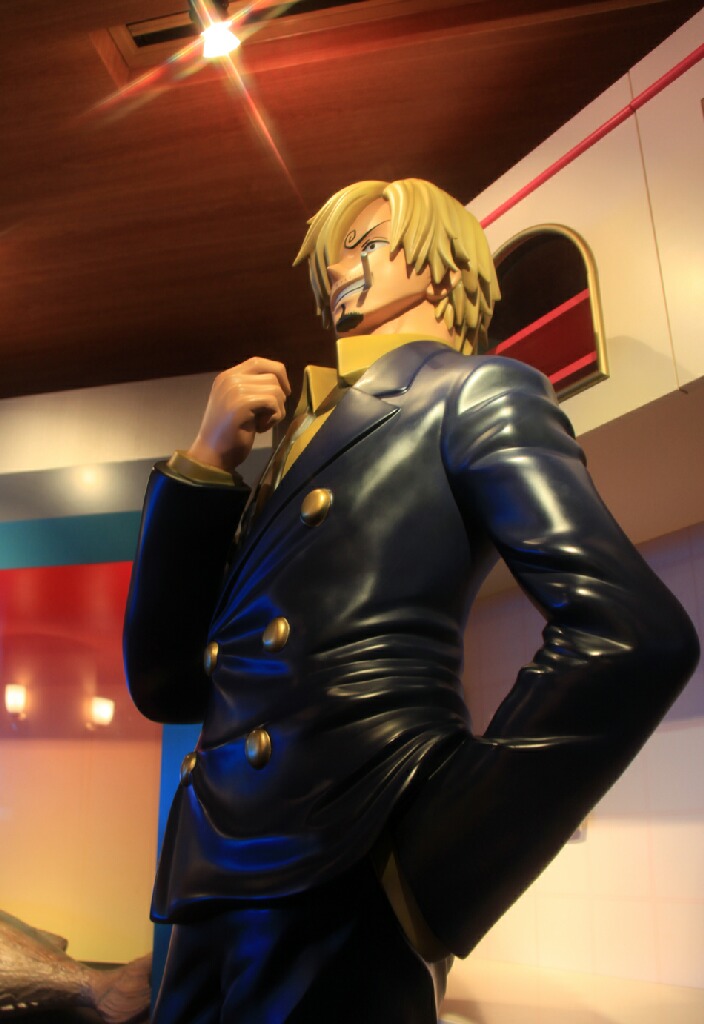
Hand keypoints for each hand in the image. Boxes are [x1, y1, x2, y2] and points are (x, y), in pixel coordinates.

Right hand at [187, 357, 290, 471]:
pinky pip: (273, 402)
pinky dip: (274, 418)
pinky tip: (260, 428)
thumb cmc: (229, 433)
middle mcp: (230, 378)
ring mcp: (235, 389)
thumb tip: (281, 382)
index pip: (259, 362)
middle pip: (272, 374)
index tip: (284, 392)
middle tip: (271, 414)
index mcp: (227, 376)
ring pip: (275, 389)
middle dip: (280, 395)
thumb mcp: (239, 403)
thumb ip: (252, 388)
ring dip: (277, 410)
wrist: (212, 454)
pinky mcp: (241, 403)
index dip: (278, 373)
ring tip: (261, 423)